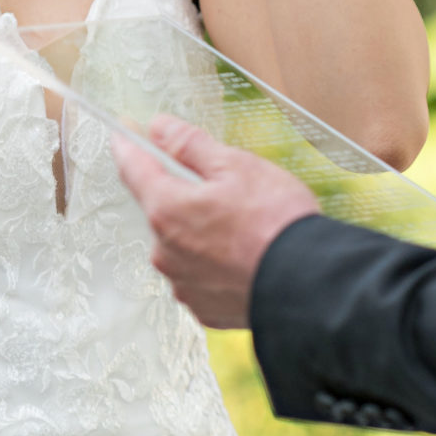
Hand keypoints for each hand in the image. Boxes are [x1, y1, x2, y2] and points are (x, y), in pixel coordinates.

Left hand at [111, 117, 318, 327]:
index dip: (129, 144)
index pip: (133, 167)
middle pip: (162, 208)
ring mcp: (183, 283)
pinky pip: (200, 274)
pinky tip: (244, 256)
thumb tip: (159, 128)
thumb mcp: (236, 166)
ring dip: (201, 231)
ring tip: (245, 227)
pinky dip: (215, 262)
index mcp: (167, 209)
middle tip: (224, 185)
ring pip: (182, 244)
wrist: (310, 285)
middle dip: (184, 193)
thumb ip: (190, 145)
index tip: (125, 131)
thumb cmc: (275, 222)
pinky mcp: (203, 307)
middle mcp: (165, 251)